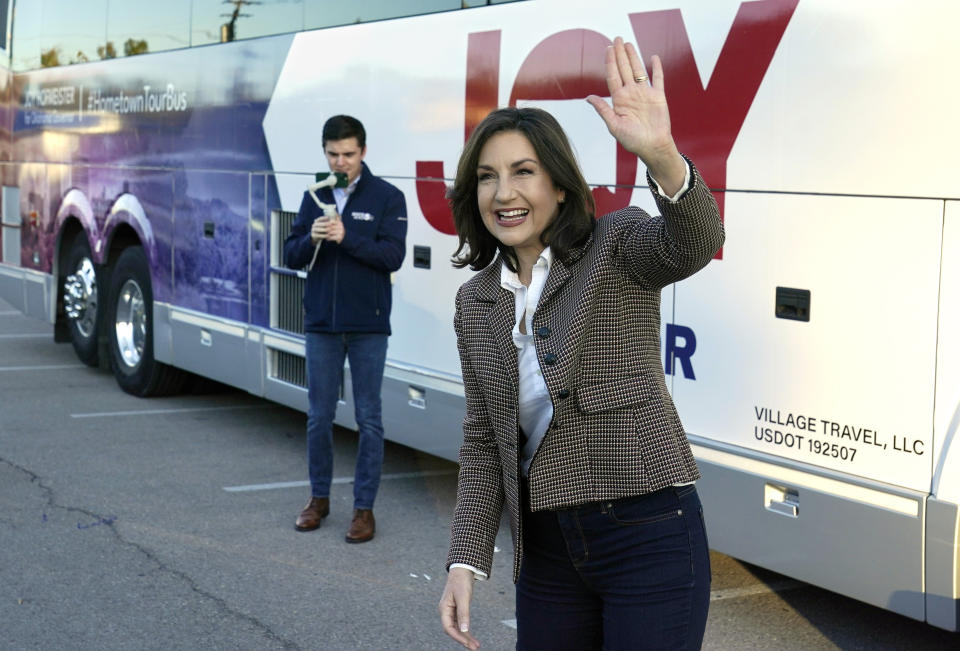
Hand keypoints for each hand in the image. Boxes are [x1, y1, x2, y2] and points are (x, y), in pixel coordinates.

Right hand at [310, 214, 344, 244]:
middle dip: (326, 224)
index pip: (319, 219)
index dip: (323, 218)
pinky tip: (328, 235)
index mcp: (316, 222)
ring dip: (325, 230)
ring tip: (330, 230)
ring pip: (319, 229)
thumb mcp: (324, 225)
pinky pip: (319, 235)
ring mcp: (313, 230)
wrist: (316, 236)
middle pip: (320, 224)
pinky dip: (324, 235)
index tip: (328, 218)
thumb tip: (336, 217)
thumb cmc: (322, 229)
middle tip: (331, 225)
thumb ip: (328, 222)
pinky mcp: (313, 235)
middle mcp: (314, 225)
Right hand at [439, 568, 479, 649]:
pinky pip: (460, 623)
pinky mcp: (457, 608)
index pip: (448, 628)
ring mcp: (451, 610)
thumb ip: (463, 614)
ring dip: (465, 636)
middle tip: (475, 648)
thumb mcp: (463, 597)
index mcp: (444, 609)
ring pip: (457, 627)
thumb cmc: (461, 581)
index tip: (468, 643)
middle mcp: (446, 611)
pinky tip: (470, 635)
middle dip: (463, 640)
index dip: (458, 637)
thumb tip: (465, 630)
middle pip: (453, 630)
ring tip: (475, 645)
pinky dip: (465, 630)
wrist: (462, 569)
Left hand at [586, 37, 684, 193]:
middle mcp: (631, 94)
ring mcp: (644, 94)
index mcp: (619, 100)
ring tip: (628, 44)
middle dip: (620, 54)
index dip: (610, 62)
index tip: (608, 48)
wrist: (652, 146)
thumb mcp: (614, 125)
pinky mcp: (658, 96)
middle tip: (617, 38)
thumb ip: (603, 110)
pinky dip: (656, 68)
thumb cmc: (632, 140)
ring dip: (634, 57)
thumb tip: (588, 97)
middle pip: (624, 69)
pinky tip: (653, 57)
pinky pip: (658, 79)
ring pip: (639, 70)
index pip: (613, 76)